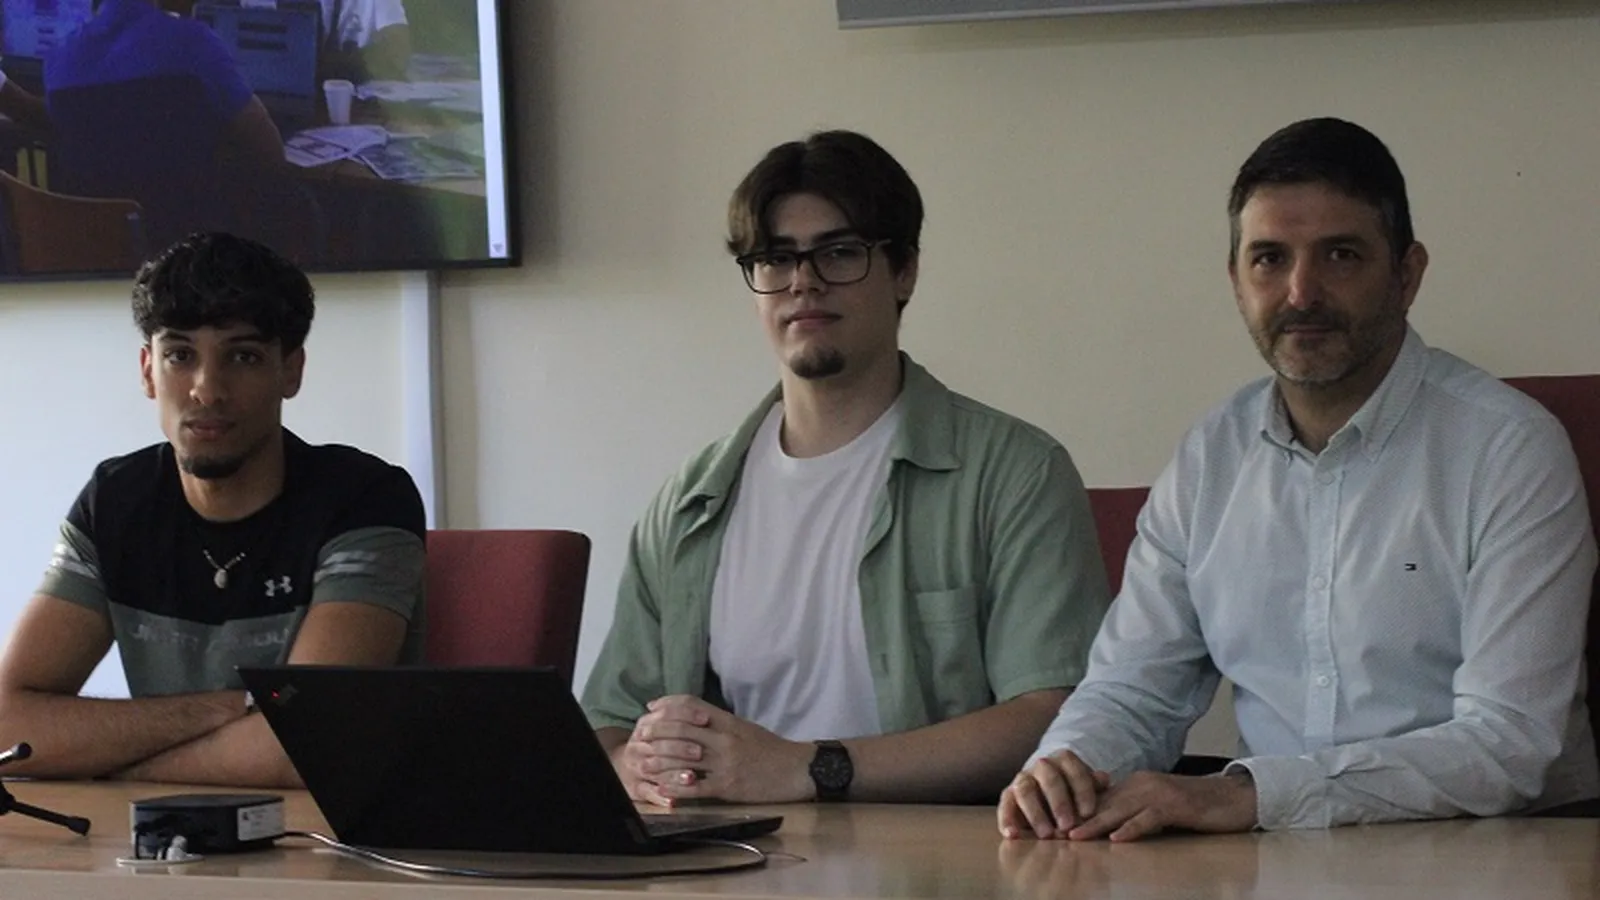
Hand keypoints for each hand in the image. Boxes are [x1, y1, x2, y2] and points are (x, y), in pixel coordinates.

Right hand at [611, 696, 711, 806]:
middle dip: (680, 747)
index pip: (665, 715)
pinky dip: (661, 798)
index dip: (686, 715)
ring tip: (692, 777)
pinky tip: (674, 801)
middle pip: (658, 743)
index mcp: (645, 725)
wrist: (627, 764)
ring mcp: (636, 766)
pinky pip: (647, 792)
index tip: (706, 719)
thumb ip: (679, 714)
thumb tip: (705, 712)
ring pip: (653, 768)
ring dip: (673, 773)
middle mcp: (638, 744)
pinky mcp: (636, 787)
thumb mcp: (663, 724)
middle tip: (700, 752)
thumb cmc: (655, 742)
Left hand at [627, 695, 812, 804]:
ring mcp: (725, 763)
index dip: (668, 705)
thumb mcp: (745, 727)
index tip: (651, 708)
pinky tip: (661, 789)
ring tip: (642, 763)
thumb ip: (720, 722)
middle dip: (656, 732)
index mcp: (728, 722)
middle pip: (682, 730)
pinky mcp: (728, 787)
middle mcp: (724, 739)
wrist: (797, 769)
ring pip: (684, 758)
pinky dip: (675, 788)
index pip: (692, 706)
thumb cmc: (771, 749)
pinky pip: (696, 787)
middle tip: (639, 735)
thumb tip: (693, 716)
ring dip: (659, 761)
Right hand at [998, 750, 1111, 838]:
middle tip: (1068, 825)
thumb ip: (1094, 785)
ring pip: (1025, 790)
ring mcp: (1022, 779)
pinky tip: (1013, 835)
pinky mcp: (1008, 795)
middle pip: (1049, 778)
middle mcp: (1041, 766)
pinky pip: (1004, 804)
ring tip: (1046, 835)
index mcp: (1063, 760)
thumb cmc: (1074, 791)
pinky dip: (1006, 820)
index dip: (1081, 790)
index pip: (1073, 769)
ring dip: (1035, 813)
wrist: (1048, 790)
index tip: (1088, 813)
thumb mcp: (1087, 787)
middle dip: (1059, 802)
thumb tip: (1103, 779)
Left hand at [1067, 771, 1257, 841]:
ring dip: (1095, 824)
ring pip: (1120, 809)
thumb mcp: (1157, 807)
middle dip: (1076, 818)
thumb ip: (1132, 812)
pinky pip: (1150, 818)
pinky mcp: (1177, 805)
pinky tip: (1117, 838)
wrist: (1232, 797)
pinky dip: (1132, 828)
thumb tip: (1106, 828)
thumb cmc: (1194, 806)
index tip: (1052, 825)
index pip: (1098, 799)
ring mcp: (1159, 793)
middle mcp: (1142, 784)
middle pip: (1103, 803)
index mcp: (1134, 784)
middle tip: (1052, 832)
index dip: (1074, 812)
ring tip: (1073, 837)